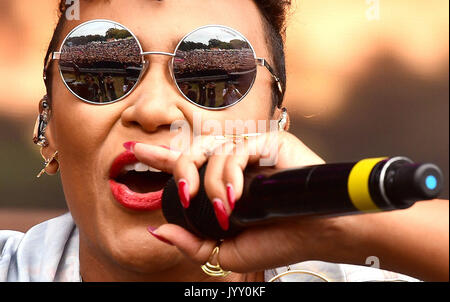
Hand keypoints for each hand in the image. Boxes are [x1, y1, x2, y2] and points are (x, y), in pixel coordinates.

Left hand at [132, 132, 344, 272]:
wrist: (317, 236)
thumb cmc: (278, 242)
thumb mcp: (227, 253)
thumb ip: (192, 244)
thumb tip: (159, 231)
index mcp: (223, 185)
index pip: (187, 165)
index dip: (160, 157)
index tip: (133, 152)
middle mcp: (235, 164)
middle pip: (192, 150)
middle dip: (178, 166)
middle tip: (179, 190)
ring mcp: (251, 152)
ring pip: (213, 151)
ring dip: (212, 182)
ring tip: (226, 209)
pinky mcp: (268, 142)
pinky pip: (237, 149)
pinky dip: (231, 173)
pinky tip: (236, 196)